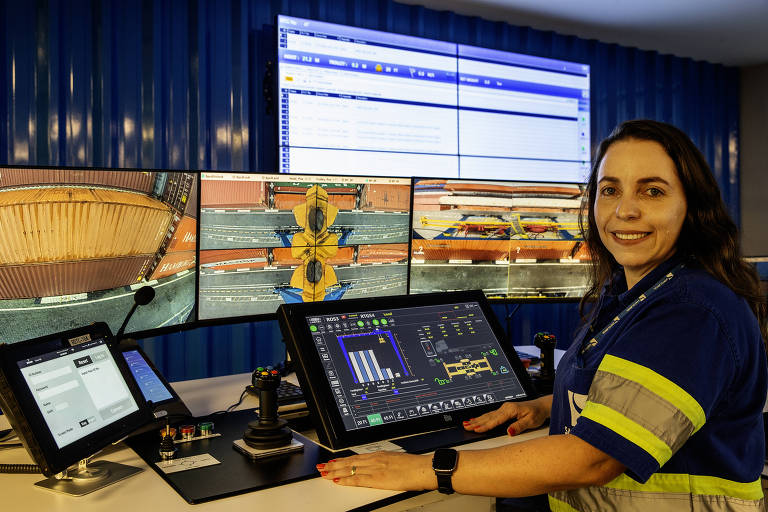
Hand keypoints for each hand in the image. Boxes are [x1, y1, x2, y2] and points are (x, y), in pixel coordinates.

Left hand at [316, 452, 434, 490]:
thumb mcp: (397, 460)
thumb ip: (386, 463)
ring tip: (324, 473)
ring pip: (350, 469)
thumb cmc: (415, 466)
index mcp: (380, 455)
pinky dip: (346, 480)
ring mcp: (375, 468)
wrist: (424, 468)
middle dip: (334, 465)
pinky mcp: (378, 478)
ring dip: (335, 471)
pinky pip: (358, 480)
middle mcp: (375, 459)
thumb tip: (381, 467)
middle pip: (349, 462)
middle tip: (322, 467)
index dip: (342, 460)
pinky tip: (338, 481)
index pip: (356, 457)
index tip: (333, 461)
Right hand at [463, 395, 551, 435]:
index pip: (496, 420)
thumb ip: (519, 426)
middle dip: (476, 423)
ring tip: (466, 424)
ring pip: (488, 416)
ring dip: (477, 420)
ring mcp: (503, 408)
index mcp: (511, 410)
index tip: (477, 429)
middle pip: (488, 417)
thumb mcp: (531, 422)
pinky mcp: (504, 411)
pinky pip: (490, 415)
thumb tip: (509, 432)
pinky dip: (482, 418)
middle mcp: (505, 408)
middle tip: (466, 427)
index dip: (486, 426)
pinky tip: (476, 420)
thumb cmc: (537, 413)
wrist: (541, 406)